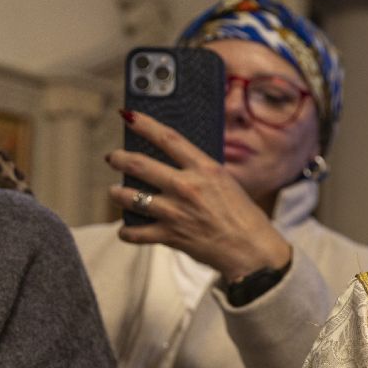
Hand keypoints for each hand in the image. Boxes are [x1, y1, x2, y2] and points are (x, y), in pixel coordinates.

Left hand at [105, 110, 291, 280]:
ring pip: (129, 197)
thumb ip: (200, 173)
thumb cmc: (244, 217)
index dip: (145, 125)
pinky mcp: (171, 236)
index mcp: (205, 170)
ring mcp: (176, 212)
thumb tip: (174, 164)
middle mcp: (187, 187)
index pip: (169, 139)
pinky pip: (135, 232)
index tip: (129, 116)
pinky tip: (127, 230)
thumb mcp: (226, 184)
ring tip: (116, 192)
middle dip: (119, 159)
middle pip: (139, 164)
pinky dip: (127, 232)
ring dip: (118, 193)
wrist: (253, 252)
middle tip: (113, 158)